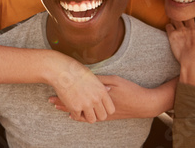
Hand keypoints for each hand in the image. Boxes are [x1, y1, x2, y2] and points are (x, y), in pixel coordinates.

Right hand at [49, 62, 114, 122]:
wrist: (62, 70)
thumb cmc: (76, 70)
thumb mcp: (93, 76)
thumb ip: (101, 85)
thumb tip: (109, 89)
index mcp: (102, 91)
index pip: (111, 109)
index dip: (105, 110)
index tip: (99, 107)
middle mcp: (96, 99)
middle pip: (102, 117)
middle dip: (96, 115)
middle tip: (90, 110)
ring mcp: (86, 104)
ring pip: (91, 120)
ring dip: (86, 116)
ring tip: (81, 110)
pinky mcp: (75, 108)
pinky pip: (77, 117)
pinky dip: (74, 114)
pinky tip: (72, 108)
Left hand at [50, 75, 167, 120]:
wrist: (144, 104)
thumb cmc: (130, 90)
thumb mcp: (114, 80)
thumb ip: (98, 80)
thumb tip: (84, 76)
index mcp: (98, 97)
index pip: (76, 96)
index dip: (63, 95)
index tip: (52, 92)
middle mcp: (98, 107)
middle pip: (76, 106)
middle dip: (62, 103)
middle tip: (50, 99)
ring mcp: (102, 113)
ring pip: (81, 113)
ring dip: (69, 109)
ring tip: (57, 106)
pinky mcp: (107, 116)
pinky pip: (90, 118)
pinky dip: (80, 116)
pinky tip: (73, 116)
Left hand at [166, 19, 194, 87]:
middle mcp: (193, 29)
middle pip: (189, 18)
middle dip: (186, 18)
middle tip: (183, 20)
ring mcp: (183, 31)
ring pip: (177, 19)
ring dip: (175, 19)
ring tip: (173, 20)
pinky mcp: (173, 35)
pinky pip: (169, 26)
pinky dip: (168, 27)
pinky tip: (169, 28)